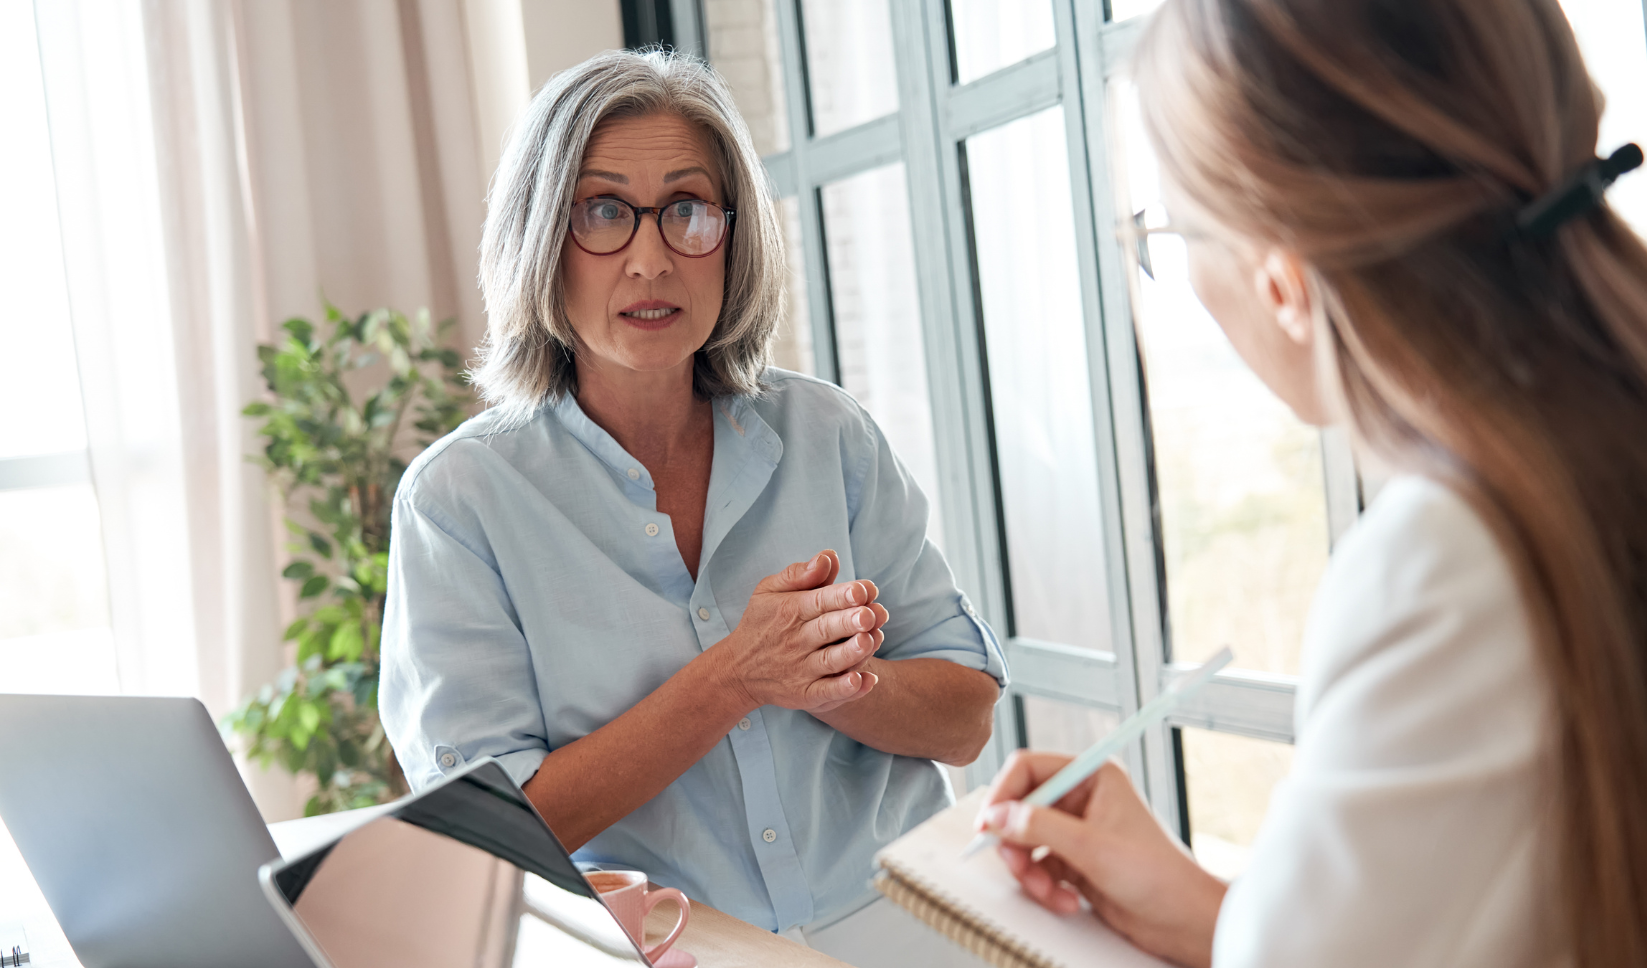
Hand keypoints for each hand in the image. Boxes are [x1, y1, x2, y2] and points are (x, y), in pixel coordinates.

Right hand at [710, 550, 889, 713]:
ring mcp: (800, 670)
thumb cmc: (762, 623)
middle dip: (850, 621)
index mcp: (790, 611)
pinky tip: (864, 680)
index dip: (842, 595)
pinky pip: (826, 693)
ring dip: (851, 653)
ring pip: (829, 661)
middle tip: (871, 614)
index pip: (819, 600)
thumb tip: (829, 557)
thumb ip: (799, 573)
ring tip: (869, 641)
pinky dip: (844, 689)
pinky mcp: (804, 694)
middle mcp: (795, 640)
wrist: (737, 670)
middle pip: (827, 629)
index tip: (864, 589)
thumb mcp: (769, 591)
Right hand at [976, 751, 1226, 967]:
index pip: (1028, 768)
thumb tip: (997, 817)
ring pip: (1026, 842)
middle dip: (1017, 844)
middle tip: (1018, 867)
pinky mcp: (1075, 861)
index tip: (989, 825)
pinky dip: (1044, 887)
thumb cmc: (1159, 875)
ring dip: (1030, 871)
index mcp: (1092, 776)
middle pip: (1021, 808)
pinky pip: (1039, 867)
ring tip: (1049, 892)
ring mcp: (1077, 831)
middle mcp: (1082, 798)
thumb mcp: (1092, 848)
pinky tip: (1065, 900)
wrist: (1185, 920)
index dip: (1004, 795)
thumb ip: (1039, 827)